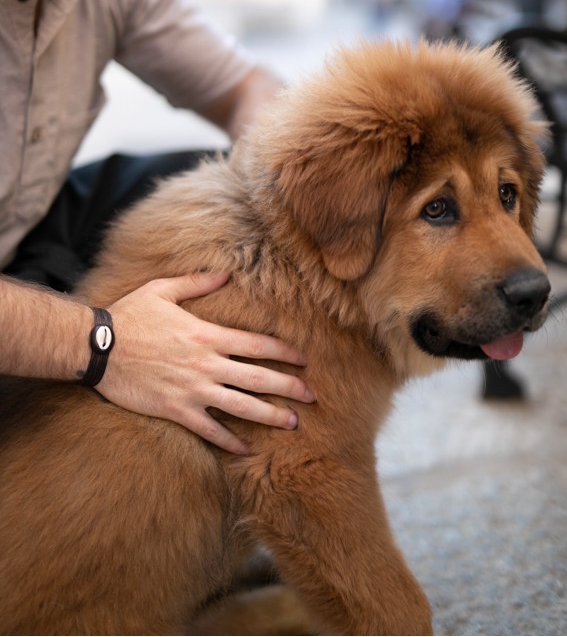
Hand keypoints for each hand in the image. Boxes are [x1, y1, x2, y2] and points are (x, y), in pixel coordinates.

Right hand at [96, 273, 314, 453]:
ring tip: (293, 424)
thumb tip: (226, 274)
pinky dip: (229, 441)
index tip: (305, 360)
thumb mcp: (163, 290)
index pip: (258, 344)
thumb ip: (197, 282)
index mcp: (207, 335)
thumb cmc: (129, 316)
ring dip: (270, 416)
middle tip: (312, 396)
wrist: (98, 348)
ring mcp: (193, 390)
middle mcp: (207, 364)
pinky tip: (246, 449)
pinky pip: (209, 430)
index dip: (286, 352)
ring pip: (242, 406)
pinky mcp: (176, 411)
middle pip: (259, 377)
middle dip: (289, 387)